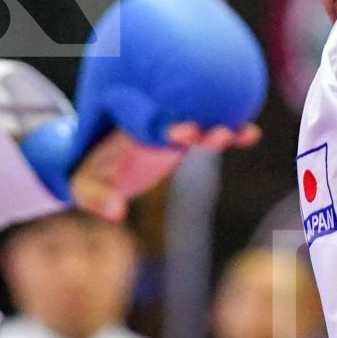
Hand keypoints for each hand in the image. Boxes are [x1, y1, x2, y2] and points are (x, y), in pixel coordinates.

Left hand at [69, 121, 259, 220]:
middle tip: (218, 133)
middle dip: (202, 130)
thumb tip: (116, 215)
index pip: (155, 127)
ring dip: (223, 129)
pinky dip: (230, 133)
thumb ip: (97, 198)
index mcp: (135, 131)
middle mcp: (158, 123)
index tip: (186, 131)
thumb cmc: (91, 170)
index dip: (170, 129)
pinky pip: (211, 135)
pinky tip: (252, 135)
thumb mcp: (84, 186)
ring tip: (245, 134)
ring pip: (205, 126)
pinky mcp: (187, 137)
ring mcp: (175, 129)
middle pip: (186, 123)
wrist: (100, 153)